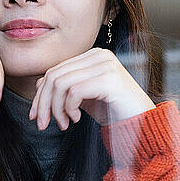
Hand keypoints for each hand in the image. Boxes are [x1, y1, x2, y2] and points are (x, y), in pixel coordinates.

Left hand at [28, 47, 155, 129]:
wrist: (143, 125)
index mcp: (92, 56)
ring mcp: (106, 65)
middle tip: (43, 124)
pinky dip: (69, 108)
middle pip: (54, 76)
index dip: (40, 95)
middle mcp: (99, 55)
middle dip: (43, 103)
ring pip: (60, 84)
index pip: (55, 71)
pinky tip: (77, 119)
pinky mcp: (109, 79)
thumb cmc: (115, 112)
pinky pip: (74, 91)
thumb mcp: (84, 98)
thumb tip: (38, 84)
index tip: (36, 117)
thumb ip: (65, 88)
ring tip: (64, 123)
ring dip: (56, 108)